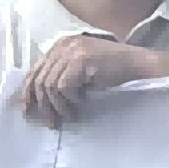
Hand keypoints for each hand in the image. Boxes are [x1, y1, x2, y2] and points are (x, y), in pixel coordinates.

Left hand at [19, 34, 168, 128]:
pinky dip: (70, 100)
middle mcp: (64, 45)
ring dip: (59, 106)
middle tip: (52, 123)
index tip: (28, 110)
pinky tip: (82, 104)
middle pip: (40, 80)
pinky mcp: (81, 60)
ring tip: (70, 117)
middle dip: (43, 105)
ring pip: (50, 86)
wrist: (140, 66)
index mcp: (61, 44)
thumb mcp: (81, 69)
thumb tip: (38, 98)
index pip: (35, 70)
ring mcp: (72, 51)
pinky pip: (63, 87)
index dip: (28, 92)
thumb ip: (61, 74)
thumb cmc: (113, 71)